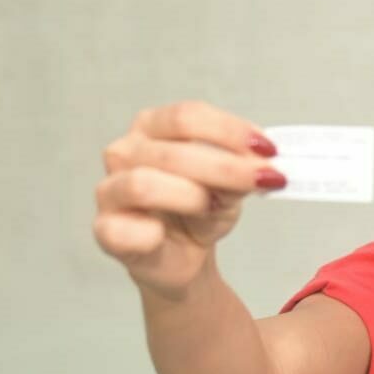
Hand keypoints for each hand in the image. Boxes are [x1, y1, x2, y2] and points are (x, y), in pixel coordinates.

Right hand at [94, 100, 283, 296]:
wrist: (183, 257)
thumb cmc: (200, 211)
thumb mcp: (230, 187)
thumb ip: (239, 172)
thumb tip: (258, 167)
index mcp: (153, 127)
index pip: (188, 116)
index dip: (230, 131)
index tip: (268, 149)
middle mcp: (126, 152)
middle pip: (174, 151)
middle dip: (226, 168)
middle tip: (264, 180)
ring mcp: (110, 190)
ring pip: (144, 184)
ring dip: (191, 197)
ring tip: (213, 208)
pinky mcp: (105, 230)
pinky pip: (122, 229)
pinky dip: (150, 233)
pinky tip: (163, 235)